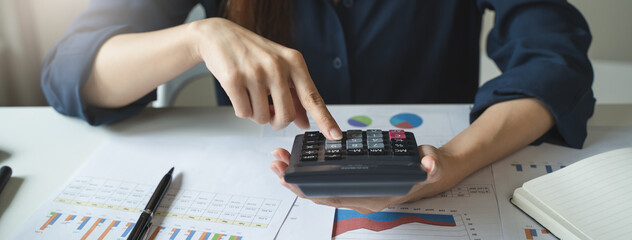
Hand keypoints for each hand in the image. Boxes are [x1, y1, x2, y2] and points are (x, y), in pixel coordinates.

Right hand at [188, 18, 341, 139]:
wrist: (219, 35)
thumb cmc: (253, 53)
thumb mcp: (280, 68)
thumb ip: (294, 95)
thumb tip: (305, 123)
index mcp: (294, 62)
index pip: (313, 97)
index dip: (325, 120)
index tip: (336, 136)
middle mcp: (277, 66)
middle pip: (286, 116)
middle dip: (277, 121)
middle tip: (271, 112)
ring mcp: (255, 72)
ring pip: (263, 117)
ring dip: (257, 114)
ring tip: (251, 95)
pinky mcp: (234, 79)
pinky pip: (244, 113)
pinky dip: (242, 110)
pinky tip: (239, 93)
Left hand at [269, 145, 469, 213]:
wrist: (428, 174)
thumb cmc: (425, 171)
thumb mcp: (431, 167)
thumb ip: (431, 166)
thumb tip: (429, 163)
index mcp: (372, 196)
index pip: (334, 197)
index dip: (310, 190)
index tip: (290, 179)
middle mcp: (359, 197)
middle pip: (319, 194)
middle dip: (294, 181)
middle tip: (275, 163)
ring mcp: (354, 191)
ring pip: (318, 189)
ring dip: (296, 176)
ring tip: (277, 160)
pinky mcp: (350, 182)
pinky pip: (324, 182)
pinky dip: (307, 173)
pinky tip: (295, 161)